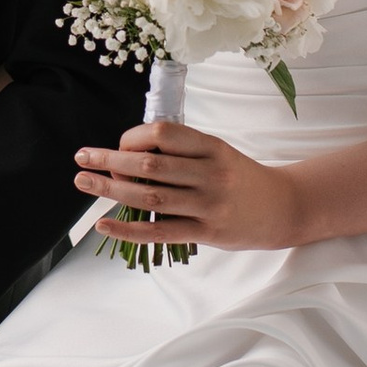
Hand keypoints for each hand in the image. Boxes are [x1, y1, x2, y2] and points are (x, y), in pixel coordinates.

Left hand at [71, 120, 301, 252]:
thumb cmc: (242, 177)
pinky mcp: (207, 233)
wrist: (284, 207)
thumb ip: (182, 152)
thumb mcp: (219, 152)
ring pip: (150, 196)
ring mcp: (209, 205)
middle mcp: (211, 173)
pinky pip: (160, 232)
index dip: (132, 137)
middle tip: (82, 158)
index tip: (117, 146)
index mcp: (212, 146)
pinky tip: (104, 225)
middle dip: (109, 160)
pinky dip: (128, 229)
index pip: (163, 133)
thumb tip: (129, 155)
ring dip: (111, 190)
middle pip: (150, 164)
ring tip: (84, 182)